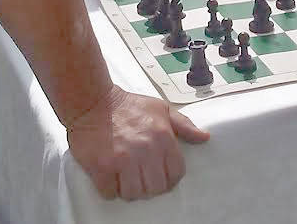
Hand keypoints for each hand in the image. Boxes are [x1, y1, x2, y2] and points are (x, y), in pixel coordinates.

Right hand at [67, 86, 210, 200]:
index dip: (169, 178)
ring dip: (130, 190)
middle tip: (142, 178)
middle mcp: (145, 150)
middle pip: (156, 188)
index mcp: (163, 137)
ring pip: (134, 194)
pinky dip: (110, 189)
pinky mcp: (102, 167)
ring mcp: (123, 160)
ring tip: (126, 178)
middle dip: (150, 186)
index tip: (161, 176)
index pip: (176, 173)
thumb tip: (204, 137)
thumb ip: (184, 125)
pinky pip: (110, 192)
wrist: (93, 102)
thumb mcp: (161, 109)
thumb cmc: (127, 106)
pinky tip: (111, 178)